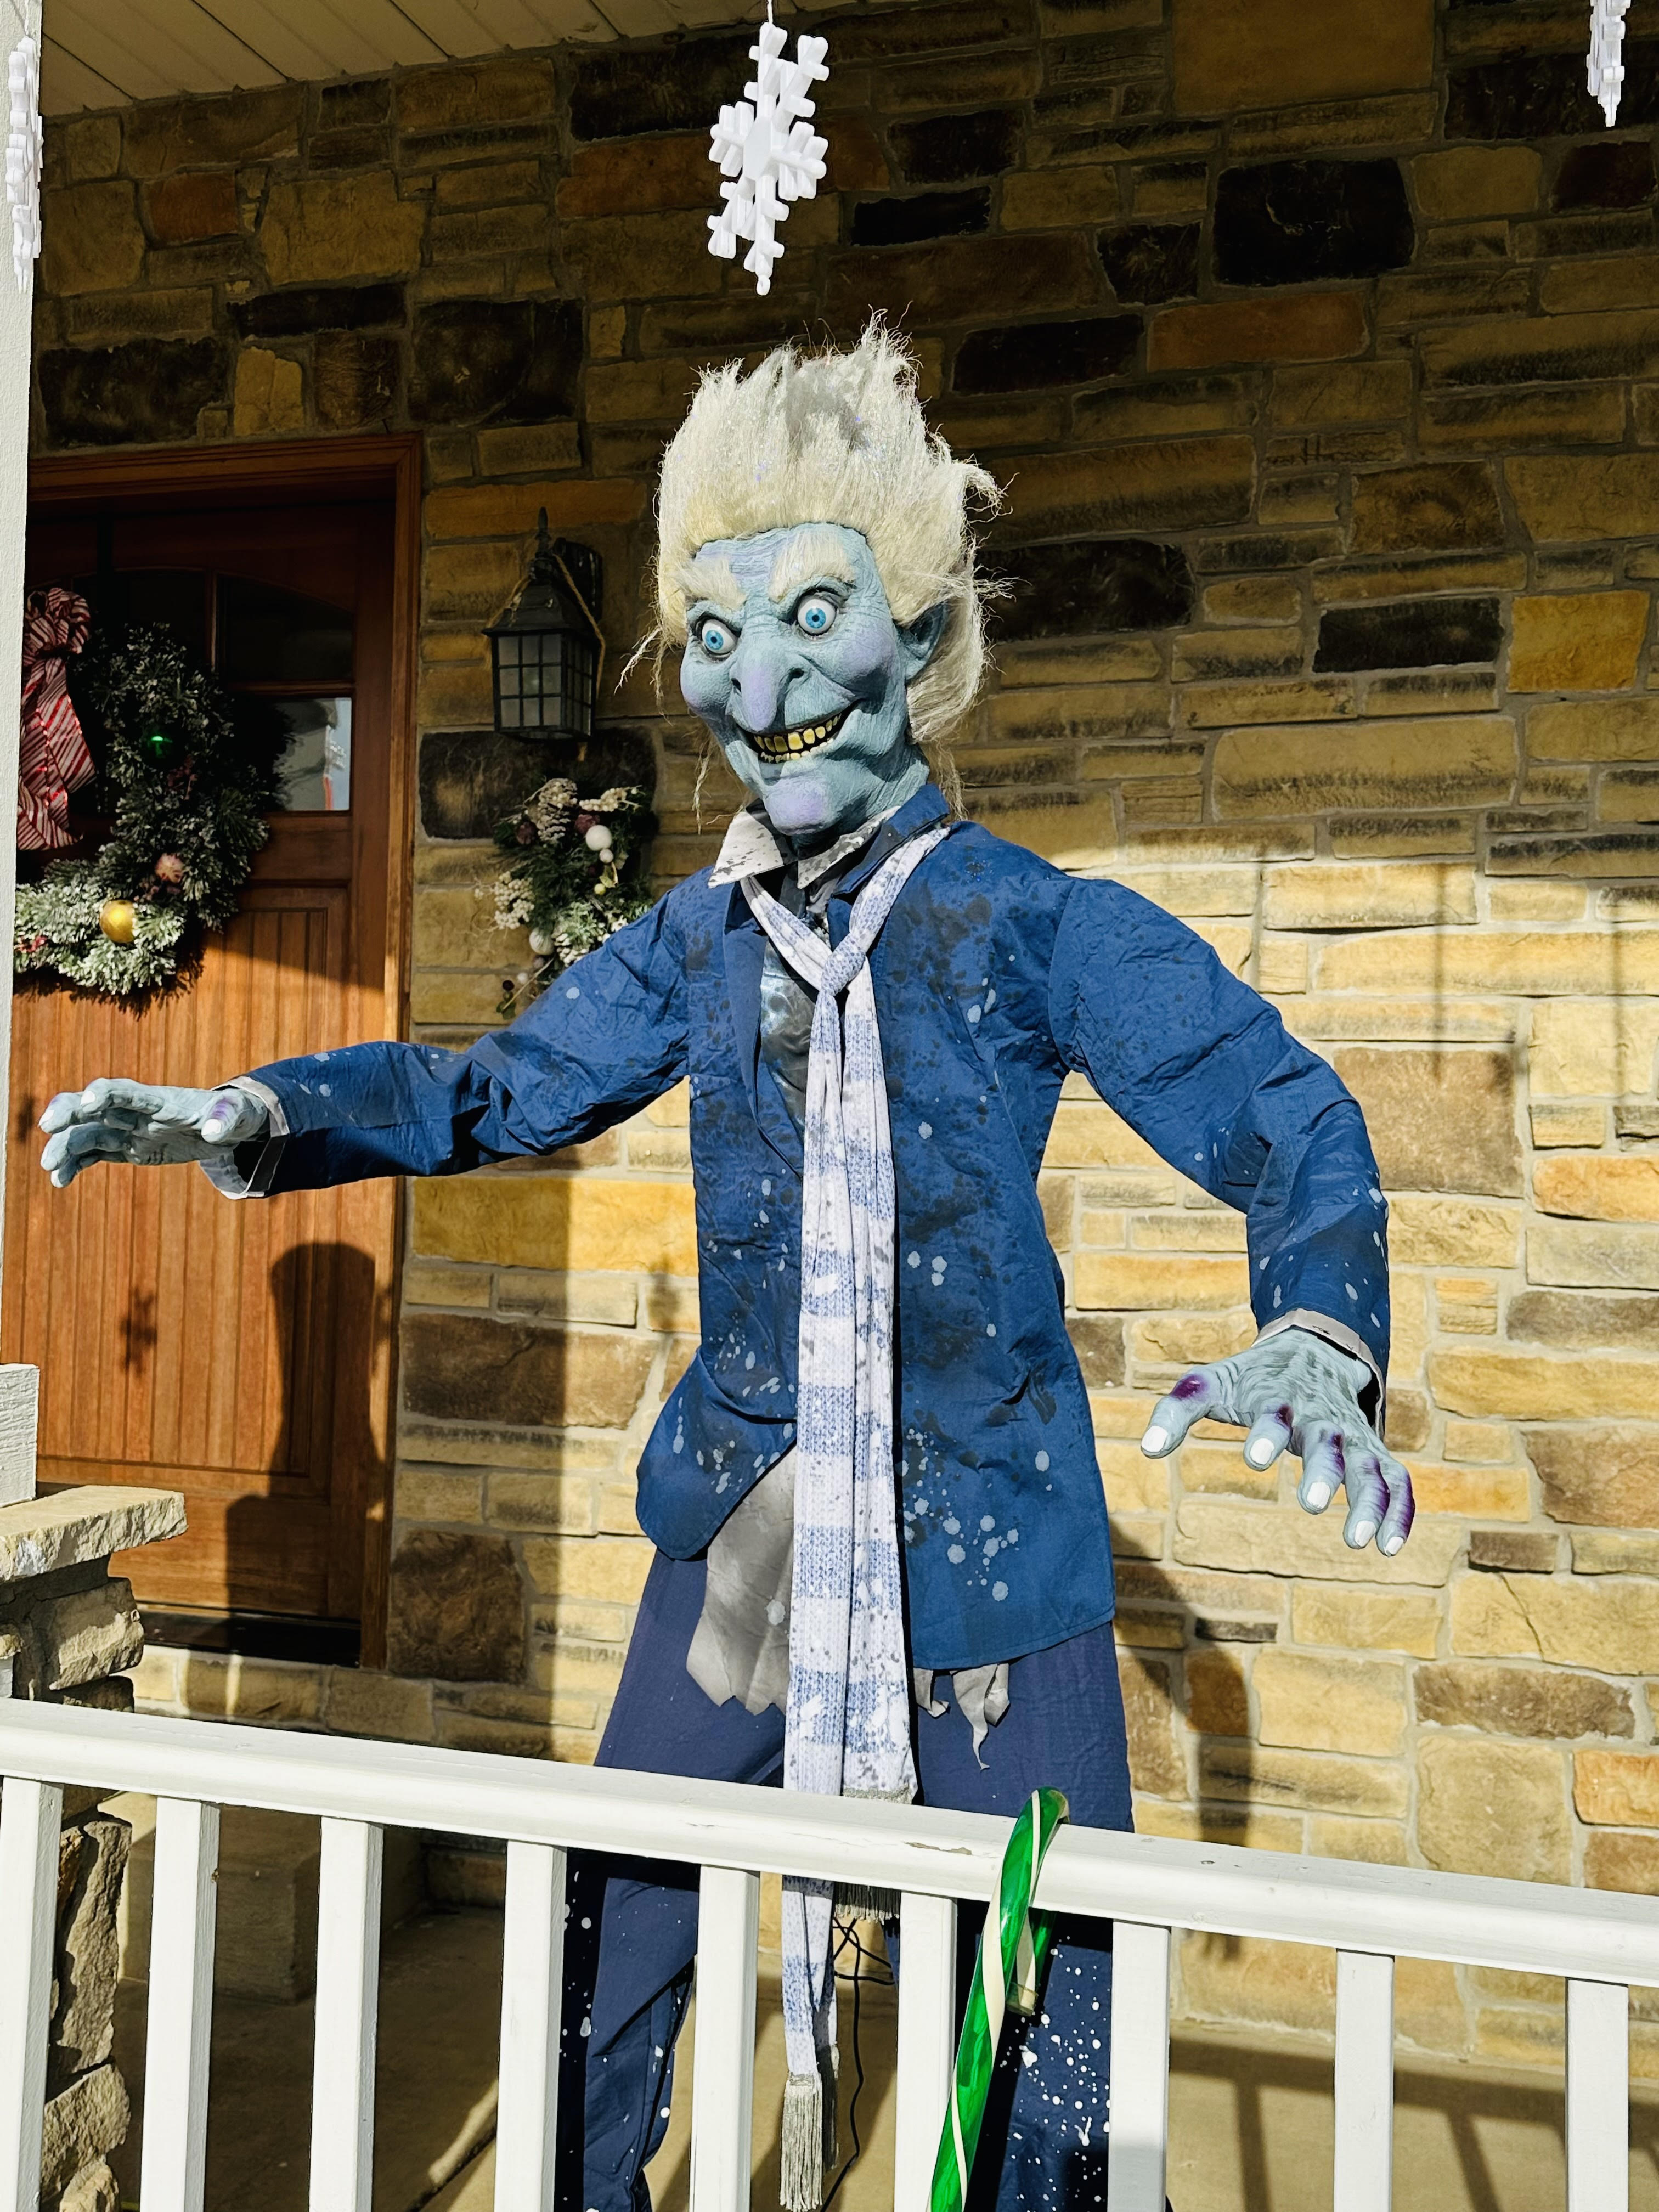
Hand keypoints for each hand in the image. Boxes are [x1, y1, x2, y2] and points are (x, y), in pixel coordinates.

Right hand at [40, 1080, 267, 1188]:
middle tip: (48, 1127)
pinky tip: (59, 1180)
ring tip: (49, 1168)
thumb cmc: (231, 1115)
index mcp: (159, 1100)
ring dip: (65, 1146)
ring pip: (87, 1133)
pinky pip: (93, 1155)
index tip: (89, 1103)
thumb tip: (214, 1130)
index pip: (126, 1090)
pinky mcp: (125, 1148)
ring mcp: (127, 1130)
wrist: (224, 1127)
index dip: (106, 1093)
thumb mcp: (236, 1116)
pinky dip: (75, 1165)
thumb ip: (225, 1119)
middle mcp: (135, 1112)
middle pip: (94, 1107)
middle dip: (69, 1112)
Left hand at [1139, 1326, 1413, 1555]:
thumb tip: (1146, 1448)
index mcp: (1279, 1398)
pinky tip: (1390, 1546)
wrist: (1311, 1348)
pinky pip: (1396, 1478)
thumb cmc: (1252, 1377)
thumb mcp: (1211, 1383)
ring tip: (1358, 1541)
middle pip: (1329, 1442)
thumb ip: (1177, 1410)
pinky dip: (1399, 1509)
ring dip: (1369, 1500)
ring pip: (1370, 1465)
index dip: (1266, 1433)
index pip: (1274, 1413)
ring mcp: (1351, 1434)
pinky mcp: (1371, 1450)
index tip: (1254, 1458)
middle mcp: (1320, 1416)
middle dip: (1324, 1471)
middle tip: (1312, 1504)